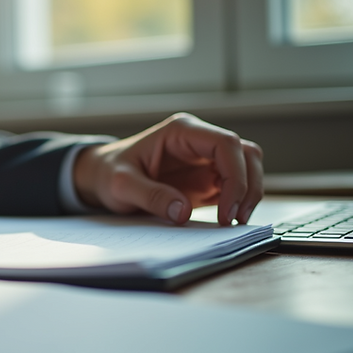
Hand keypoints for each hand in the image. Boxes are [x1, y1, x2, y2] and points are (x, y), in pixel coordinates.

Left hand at [73, 113, 263, 225]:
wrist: (103, 178)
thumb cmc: (109, 173)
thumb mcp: (121, 185)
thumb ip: (149, 196)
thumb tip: (182, 211)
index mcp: (181, 132)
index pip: (226, 144)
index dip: (235, 176)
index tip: (226, 209)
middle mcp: (198, 141)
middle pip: (246, 155)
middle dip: (248, 187)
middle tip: (234, 218)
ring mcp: (205, 159)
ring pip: (248, 168)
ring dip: (249, 194)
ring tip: (233, 221)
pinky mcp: (207, 178)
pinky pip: (236, 186)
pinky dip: (239, 202)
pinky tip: (227, 220)